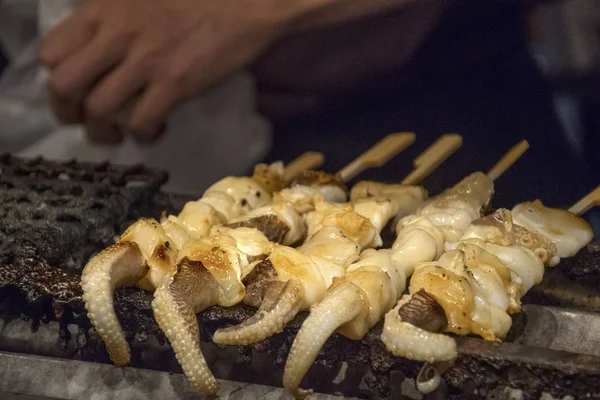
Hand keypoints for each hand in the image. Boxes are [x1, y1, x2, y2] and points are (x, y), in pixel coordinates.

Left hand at [40, 0, 291, 141]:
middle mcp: (117, 35)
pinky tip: (156, 130)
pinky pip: (142, 122)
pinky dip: (144, 135)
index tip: (77, 90)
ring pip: (98, 111)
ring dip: (103, 132)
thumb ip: (113, 17)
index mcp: (104, 10)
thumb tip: (100, 49)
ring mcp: (146, 61)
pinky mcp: (175, 83)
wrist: (245, 2)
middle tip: (88, 121)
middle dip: (69, 114)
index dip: (57, 79)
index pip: (52, 53)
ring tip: (119, 134)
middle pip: (65, 87)